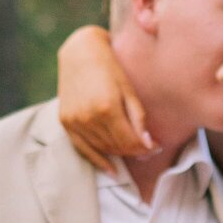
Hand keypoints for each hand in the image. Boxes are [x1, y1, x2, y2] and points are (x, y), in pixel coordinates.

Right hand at [57, 25, 154, 171]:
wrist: (79, 51)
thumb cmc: (110, 66)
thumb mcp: (128, 89)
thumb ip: (138, 118)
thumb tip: (149, 145)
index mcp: (107, 108)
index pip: (130, 141)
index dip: (146, 148)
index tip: (157, 147)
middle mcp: (88, 118)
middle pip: (117, 147)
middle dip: (135, 151)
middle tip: (148, 150)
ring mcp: (74, 121)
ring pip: (102, 149)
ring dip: (120, 154)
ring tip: (133, 152)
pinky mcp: (66, 122)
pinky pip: (83, 149)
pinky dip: (98, 161)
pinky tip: (111, 171)